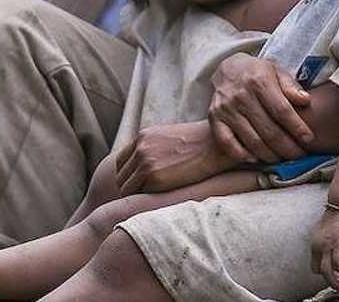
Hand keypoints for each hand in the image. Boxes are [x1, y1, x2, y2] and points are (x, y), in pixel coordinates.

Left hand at [113, 121, 234, 195]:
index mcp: (143, 137)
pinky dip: (147, 200)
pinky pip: (139, 195)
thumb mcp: (172, 137)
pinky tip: (161, 200)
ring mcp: (145, 162)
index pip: (122, 163)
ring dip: (137, 197)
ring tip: (153, 202)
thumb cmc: (201, 144)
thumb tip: (150, 165)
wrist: (218, 145)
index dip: (129, 176)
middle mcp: (140, 148)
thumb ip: (155, 148)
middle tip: (146, 198)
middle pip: (121, 177)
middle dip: (131, 188)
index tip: (140, 185)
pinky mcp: (154, 178)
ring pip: (126, 189)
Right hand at [209, 53, 312, 162]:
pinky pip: (228, 143)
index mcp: (258, 81)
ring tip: (282, 158)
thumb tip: (306, 100)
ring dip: (270, 155)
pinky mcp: (214, 119)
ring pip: (252, 141)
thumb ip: (291, 86)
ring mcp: (225, 109)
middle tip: (299, 155)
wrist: (228, 69)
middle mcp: (240, 95)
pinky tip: (256, 158)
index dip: (297, 128)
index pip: (282, 111)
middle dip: (288, 147)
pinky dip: (243, 155)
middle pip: (269, 131)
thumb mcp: (277, 71)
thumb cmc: (258, 73)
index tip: (309, 139)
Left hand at [310, 209, 338, 289]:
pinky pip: (338, 261)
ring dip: (334, 281)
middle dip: (329, 281)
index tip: (334, 278)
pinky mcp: (337, 242)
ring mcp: (326, 244)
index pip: (314, 267)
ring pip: (326, 270)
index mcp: (314, 245)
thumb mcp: (329, 236)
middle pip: (319, 270)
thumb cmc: (337, 220)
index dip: (324, 275)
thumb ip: (330, 249)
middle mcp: (317, 246)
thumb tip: (337, 264)